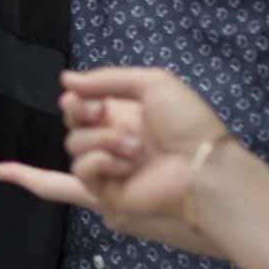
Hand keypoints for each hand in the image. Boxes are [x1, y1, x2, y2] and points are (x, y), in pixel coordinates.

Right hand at [58, 68, 240, 240]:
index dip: (76, 99)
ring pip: (75, 145)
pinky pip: (83, 171)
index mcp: (127, 114)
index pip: (85, 104)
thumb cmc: (185, 123)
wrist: (203, 168)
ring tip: (133, 146)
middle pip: (74, 123)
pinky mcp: (107, 190)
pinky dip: (98, 162)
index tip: (75, 95)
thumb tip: (65, 78)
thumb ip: (108, 78)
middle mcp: (115, 137)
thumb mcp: (153, 84)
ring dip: (100, 139)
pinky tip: (125, 164)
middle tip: (100, 112)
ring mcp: (111, 164)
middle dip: (80, 112)